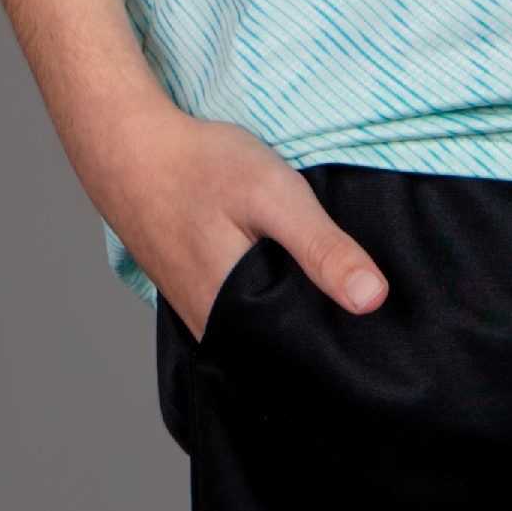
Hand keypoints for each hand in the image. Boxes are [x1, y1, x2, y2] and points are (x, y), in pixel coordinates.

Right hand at [90, 107, 388, 342]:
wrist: (131, 149)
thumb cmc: (199, 168)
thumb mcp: (273, 195)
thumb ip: (321, 247)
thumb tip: (373, 299)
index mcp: (234, 319)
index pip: (304, 361)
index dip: (345, 346)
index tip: (380, 331)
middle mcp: (216, 331)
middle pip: (285, 351)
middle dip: (323, 331)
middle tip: (362, 301)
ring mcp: (203, 317)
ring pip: (266, 335)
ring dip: (296, 316)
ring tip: (331, 289)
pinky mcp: (199, 298)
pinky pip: (246, 317)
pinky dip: (271, 300)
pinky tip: (289, 276)